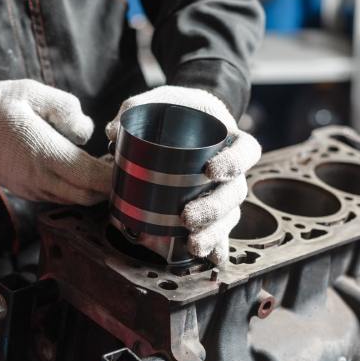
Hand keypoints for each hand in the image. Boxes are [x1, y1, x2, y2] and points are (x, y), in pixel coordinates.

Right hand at [0, 79, 110, 204]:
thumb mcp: (32, 92)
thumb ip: (65, 108)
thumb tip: (86, 132)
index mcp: (42, 154)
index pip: (91, 177)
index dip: (113, 174)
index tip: (125, 160)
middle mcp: (37, 179)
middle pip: (87, 196)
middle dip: (107, 184)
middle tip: (117, 162)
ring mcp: (29, 188)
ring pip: (73, 199)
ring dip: (90, 188)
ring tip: (100, 163)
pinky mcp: (23, 190)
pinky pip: (57, 195)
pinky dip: (73, 188)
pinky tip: (76, 166)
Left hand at [106, 86, 260, 263]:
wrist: (186, 118)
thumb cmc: (176, 109)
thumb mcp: (160, 99)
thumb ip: (137, 107)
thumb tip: (113, 131)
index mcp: (230, 138)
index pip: (246, 151)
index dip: (234, 163)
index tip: (210, 170)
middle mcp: (233, 170)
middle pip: (236, 193)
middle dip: (214, 209)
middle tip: (187, 216)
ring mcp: (224, 193)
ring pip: (230, 218)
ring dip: (214, 234)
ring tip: (193, 245)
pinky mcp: (212, 211)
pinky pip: (220, 233)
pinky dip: (216, 248)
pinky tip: (209, 261)